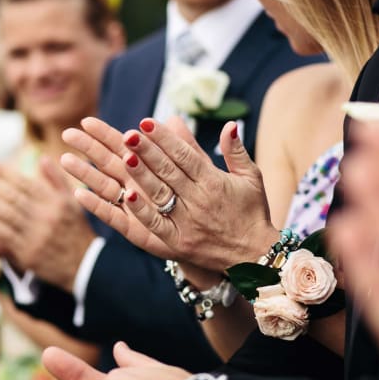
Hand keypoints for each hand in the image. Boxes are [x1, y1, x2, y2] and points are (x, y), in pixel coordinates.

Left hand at [0, 153, 95, 292]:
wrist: (84, 265)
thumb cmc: (75, 229)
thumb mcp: (72, 202)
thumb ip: (56, 180)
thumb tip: (41, 158)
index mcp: (55, 202)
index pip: (24, 183)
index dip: (2, 172)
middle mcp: (45, 217)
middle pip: (11, 196)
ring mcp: (36, 236)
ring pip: (5, 214)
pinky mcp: (28, 253)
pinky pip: (5, 234)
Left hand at [62, 116, 277, 270]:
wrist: (254, 256)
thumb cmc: (252, 212)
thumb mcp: (251, 178)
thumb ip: (236, 151)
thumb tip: (229, 123)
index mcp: (214, 182)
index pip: (185, 155)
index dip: (165, 138)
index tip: (147, 123)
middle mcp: (199, 200)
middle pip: (169, 171)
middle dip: (148, 151)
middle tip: (128, 134)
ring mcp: (188, 222)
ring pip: (160, 194)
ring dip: (142, 175)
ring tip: (124, 156)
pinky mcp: (179, 242)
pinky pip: (157, 224)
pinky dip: (142, 211)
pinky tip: (128, 195)